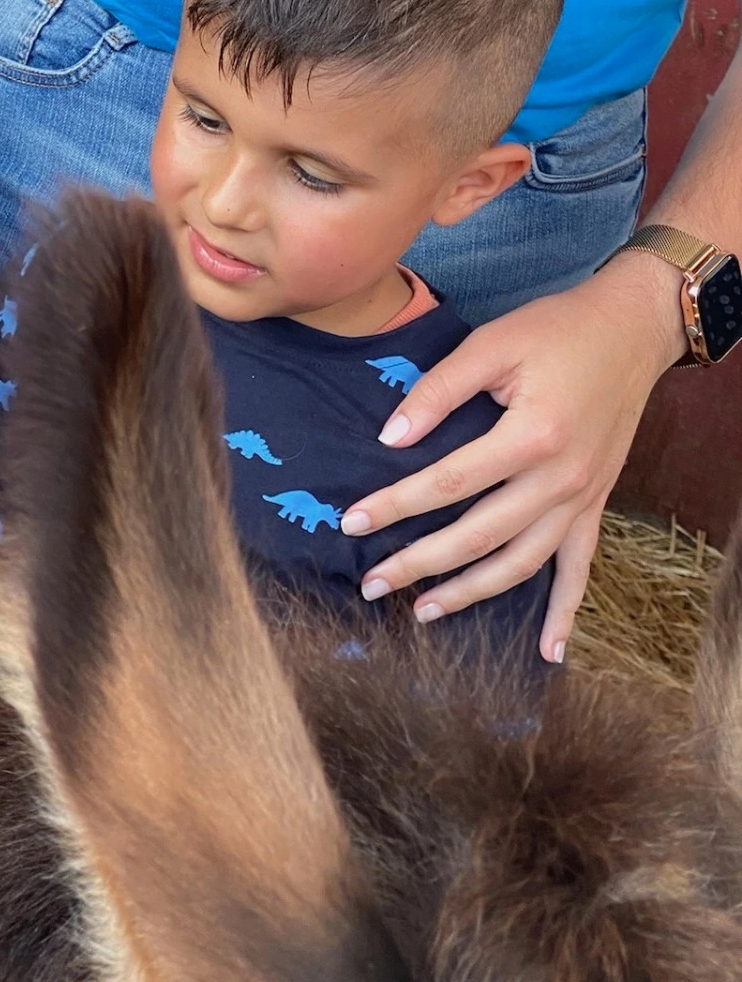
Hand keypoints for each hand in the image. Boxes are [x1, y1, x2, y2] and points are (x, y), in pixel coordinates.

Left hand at [339, 255, 684, 660]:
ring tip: (424, 612)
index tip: (350, 522)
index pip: (447, 483)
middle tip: (371, 584)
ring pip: (521, 564)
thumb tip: (390, 438)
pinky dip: (566, 613)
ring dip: (472, 593)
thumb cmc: (557, 330)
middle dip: (419, 564)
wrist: (631, 329)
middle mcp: (560, 479)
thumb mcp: (491, 343)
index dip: (394, 505)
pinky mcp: (595, 504)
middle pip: (478, 536)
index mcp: (531, 436)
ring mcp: (582, 498)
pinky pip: (581, 569)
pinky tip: (548, 652)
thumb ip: (438, 391)